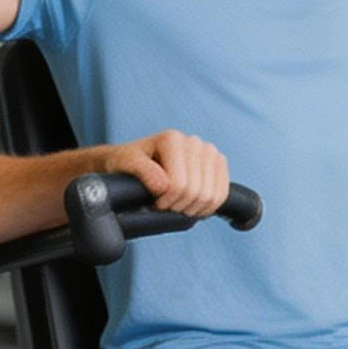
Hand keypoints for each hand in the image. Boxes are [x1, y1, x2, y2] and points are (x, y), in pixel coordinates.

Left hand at [107, 131, 228, 218]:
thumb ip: (142, 171)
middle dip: (178, 206)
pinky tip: (191, 206)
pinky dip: (207, 207)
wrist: (134, 161)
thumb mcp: (125, 163)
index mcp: (172, 140)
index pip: (179, 185)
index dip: (166, 202)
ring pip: (211, 196)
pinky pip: (222, 194)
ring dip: (192, 209)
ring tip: (176, 206)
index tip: (154, 203)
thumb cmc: (127, 162)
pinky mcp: (219, 163)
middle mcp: (194, 142)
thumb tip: (163, 185)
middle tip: (164, 206)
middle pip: (196, 192)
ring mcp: (209, 152)